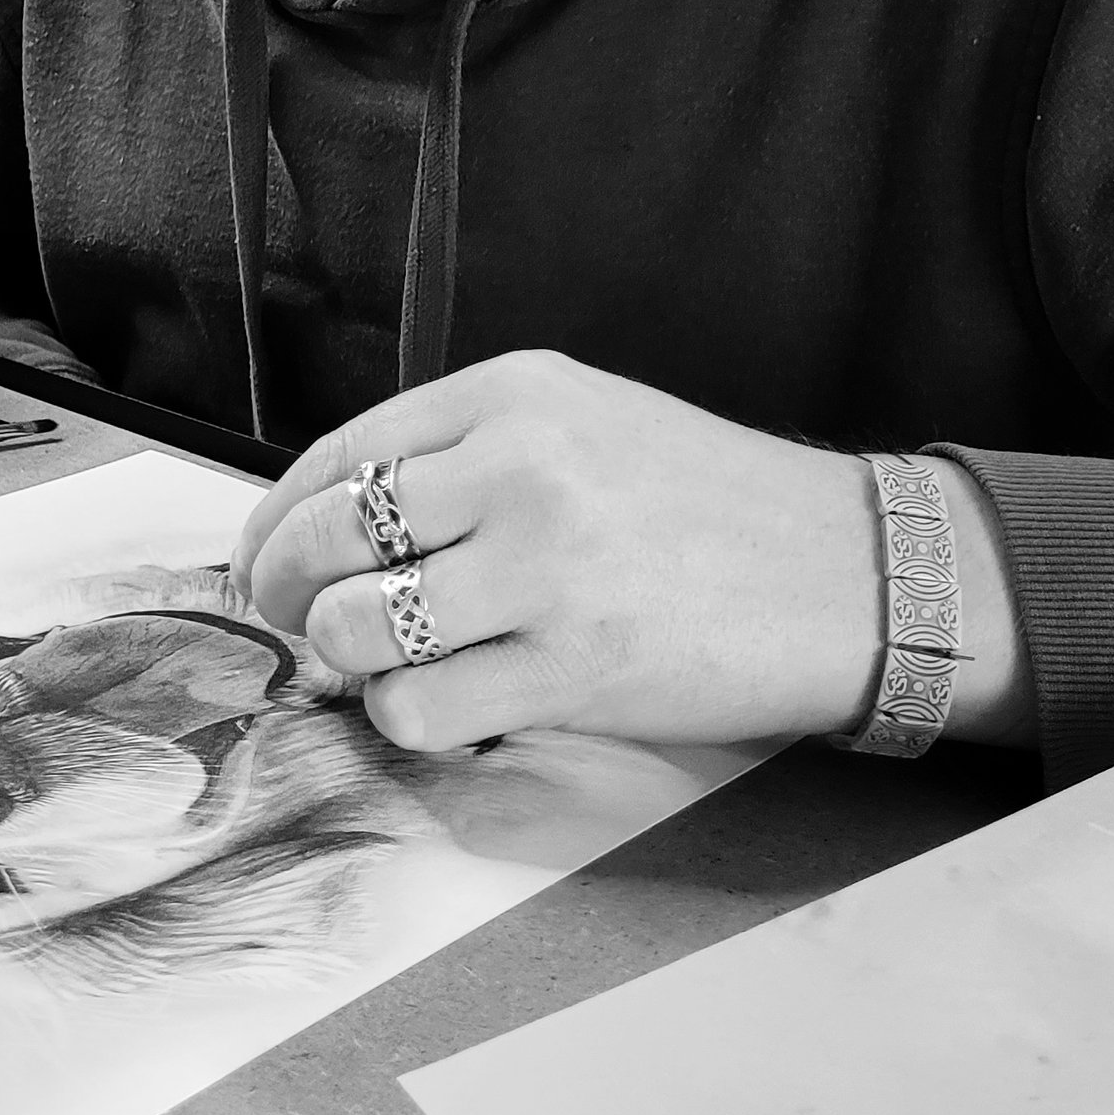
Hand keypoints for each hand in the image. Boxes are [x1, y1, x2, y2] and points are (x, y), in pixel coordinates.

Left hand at [229, 350, 1030, 754]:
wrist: (850, 572)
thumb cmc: (713, 505)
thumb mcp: (587, 423)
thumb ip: (468, 454)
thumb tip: (335, 524)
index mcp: (515, 395)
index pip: (338, 457)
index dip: (276, 522)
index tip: (263, 562)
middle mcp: (519, 467)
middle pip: (325, 541)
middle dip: (288, 596)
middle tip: (302, 625)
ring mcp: (545, 569)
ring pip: (356, 631)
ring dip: (352, 663)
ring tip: (391, 665)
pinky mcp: (572, 667)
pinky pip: (419, 708)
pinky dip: (411, 719)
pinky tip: (451, 704)